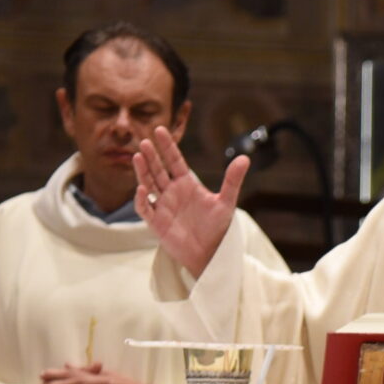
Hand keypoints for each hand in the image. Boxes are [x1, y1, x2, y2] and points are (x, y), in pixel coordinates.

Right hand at [133, 126, 246, 279]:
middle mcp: (171, 192)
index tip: (160, 130)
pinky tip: (141, 189)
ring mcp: (162, 206)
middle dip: (152, 156)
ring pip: (148, 184)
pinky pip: (145, 209)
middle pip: (158, 170)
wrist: (211, 253)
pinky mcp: (156, 222)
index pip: (174, 160)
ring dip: (143, 172)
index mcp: (186, 183)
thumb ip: (232, 180)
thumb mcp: (226, 202)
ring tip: (138, 156)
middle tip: (146, 141)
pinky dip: (142, 199)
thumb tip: (245, 157)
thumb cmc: (217, 228)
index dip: (167, 146)